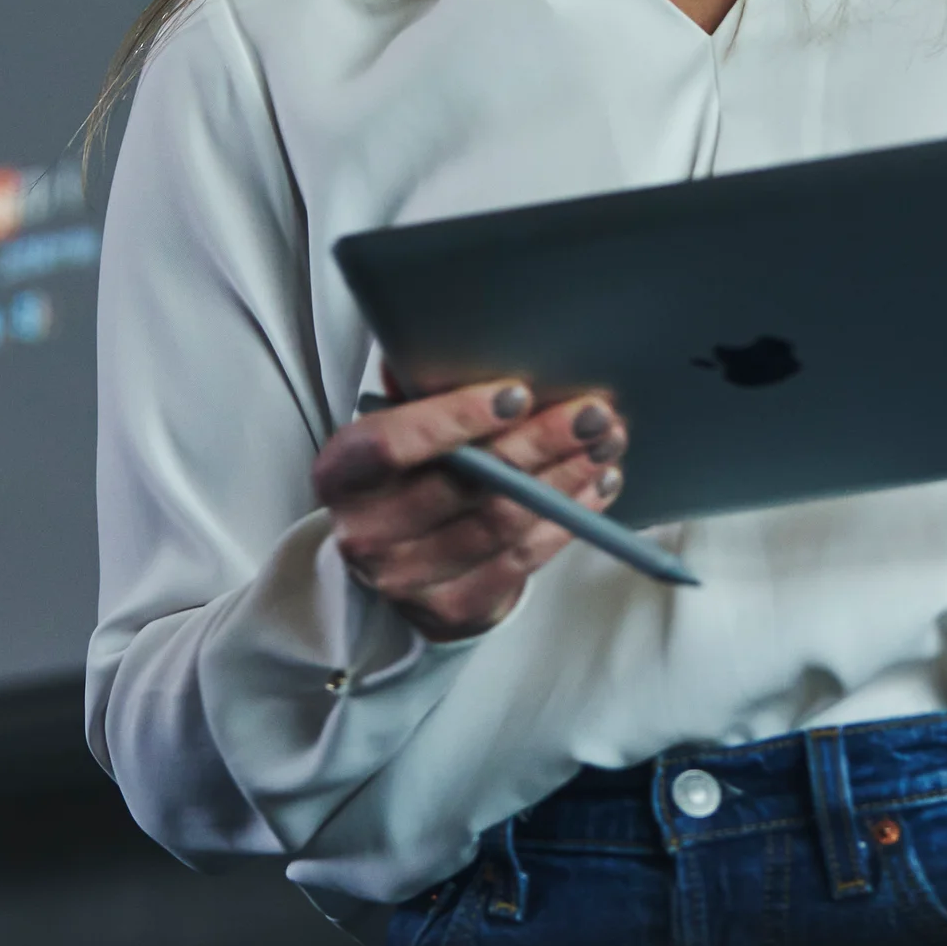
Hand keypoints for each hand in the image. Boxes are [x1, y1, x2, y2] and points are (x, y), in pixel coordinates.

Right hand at [310, 377, 626, 637]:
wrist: (391, 560)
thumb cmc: (402, 474)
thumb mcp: (395, 423)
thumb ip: (414, 384)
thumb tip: (442, 335)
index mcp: (342, 473)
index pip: (393, 442)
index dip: (456, 416)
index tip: (520, 392)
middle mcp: (365, 533)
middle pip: (465, 484)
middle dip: (539, 442)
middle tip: (593, 413)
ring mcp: (407, 580)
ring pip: (502, 522)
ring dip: (564, 479)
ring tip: (605, 444)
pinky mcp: (452, 610)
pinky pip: (521, 560)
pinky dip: (567, 520)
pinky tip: (595, 486)